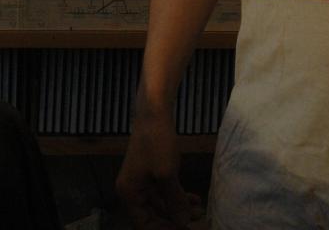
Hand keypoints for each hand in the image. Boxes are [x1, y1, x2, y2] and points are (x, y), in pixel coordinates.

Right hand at [116, 107, 207, 228]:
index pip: (144, 224)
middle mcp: (132, 190)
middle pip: (153, 214)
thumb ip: (174, 202)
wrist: (155, 111)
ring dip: (179, 207)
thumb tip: (183, 224)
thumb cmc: (157, 142)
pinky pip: (164, 191)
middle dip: (175, 218)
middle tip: (196, 220)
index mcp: (129, 194)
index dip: (164, 229)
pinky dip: (177, 195)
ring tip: (199, 210)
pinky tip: (193, 199)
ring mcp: (141, 180)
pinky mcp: (151, 171)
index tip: (184, 229)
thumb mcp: (167, 175)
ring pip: (161, 203)